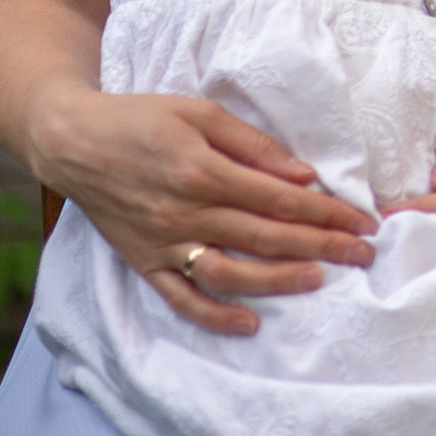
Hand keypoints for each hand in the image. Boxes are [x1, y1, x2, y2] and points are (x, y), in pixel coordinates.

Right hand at [32, 87, 377, 337]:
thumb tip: (302, 173)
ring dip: (278, 281)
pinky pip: (181, 297)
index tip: (362, 220)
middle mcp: (185, 212)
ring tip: (319, 279)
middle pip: (265, 236)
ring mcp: (163, 241)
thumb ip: (253, 144)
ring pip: (229, 272)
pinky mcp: (144, 261)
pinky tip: (249, 322)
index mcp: (203, 170)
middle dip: (321, 245)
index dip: (326, 211)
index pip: (280, 198)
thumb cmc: (142, 119)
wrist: (73, 141)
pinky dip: (214, 314)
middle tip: (362, 253)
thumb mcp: (200, 112)